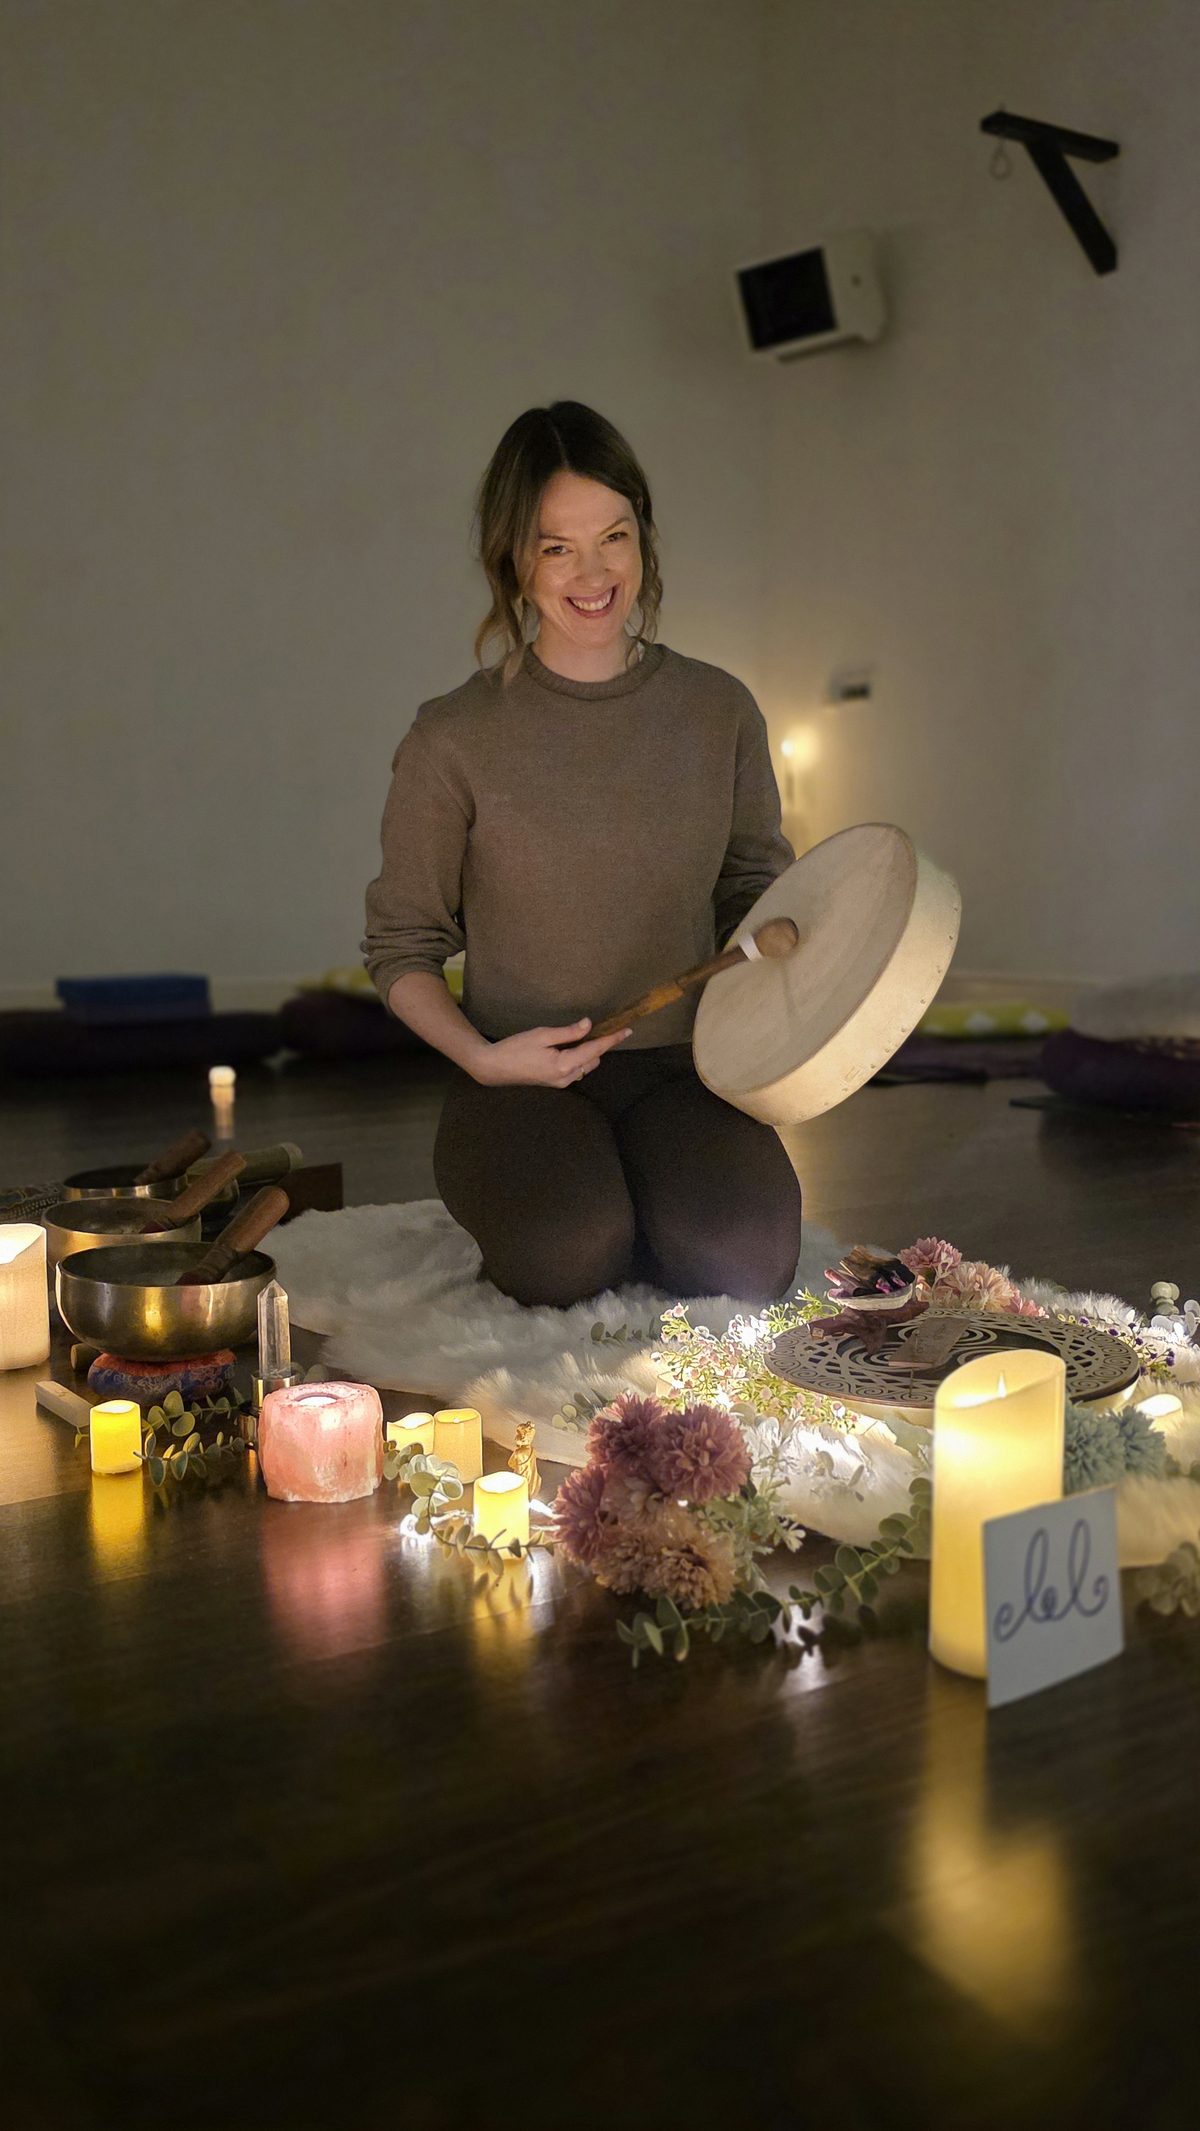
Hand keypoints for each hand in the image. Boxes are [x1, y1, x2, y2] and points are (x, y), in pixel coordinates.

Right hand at [475, 1017, 631, 1088]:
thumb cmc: (516, 1048)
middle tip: (603, 1027)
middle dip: (600, 1045)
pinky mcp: (554, 1082)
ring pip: (586, 1066)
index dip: (611, 1039)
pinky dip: (580, 1059)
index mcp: (564, 1064)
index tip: (627, 1031)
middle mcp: (566, 1077)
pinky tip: (573, 1047)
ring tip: (587, 1036)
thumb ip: (568, 1032)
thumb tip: (588, 1025)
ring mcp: (560, 1083)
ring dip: (590, 1052)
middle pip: (593, 1059)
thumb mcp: (542, 1035)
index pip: (595, 1050)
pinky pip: (576, 1070)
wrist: (494, 1067)